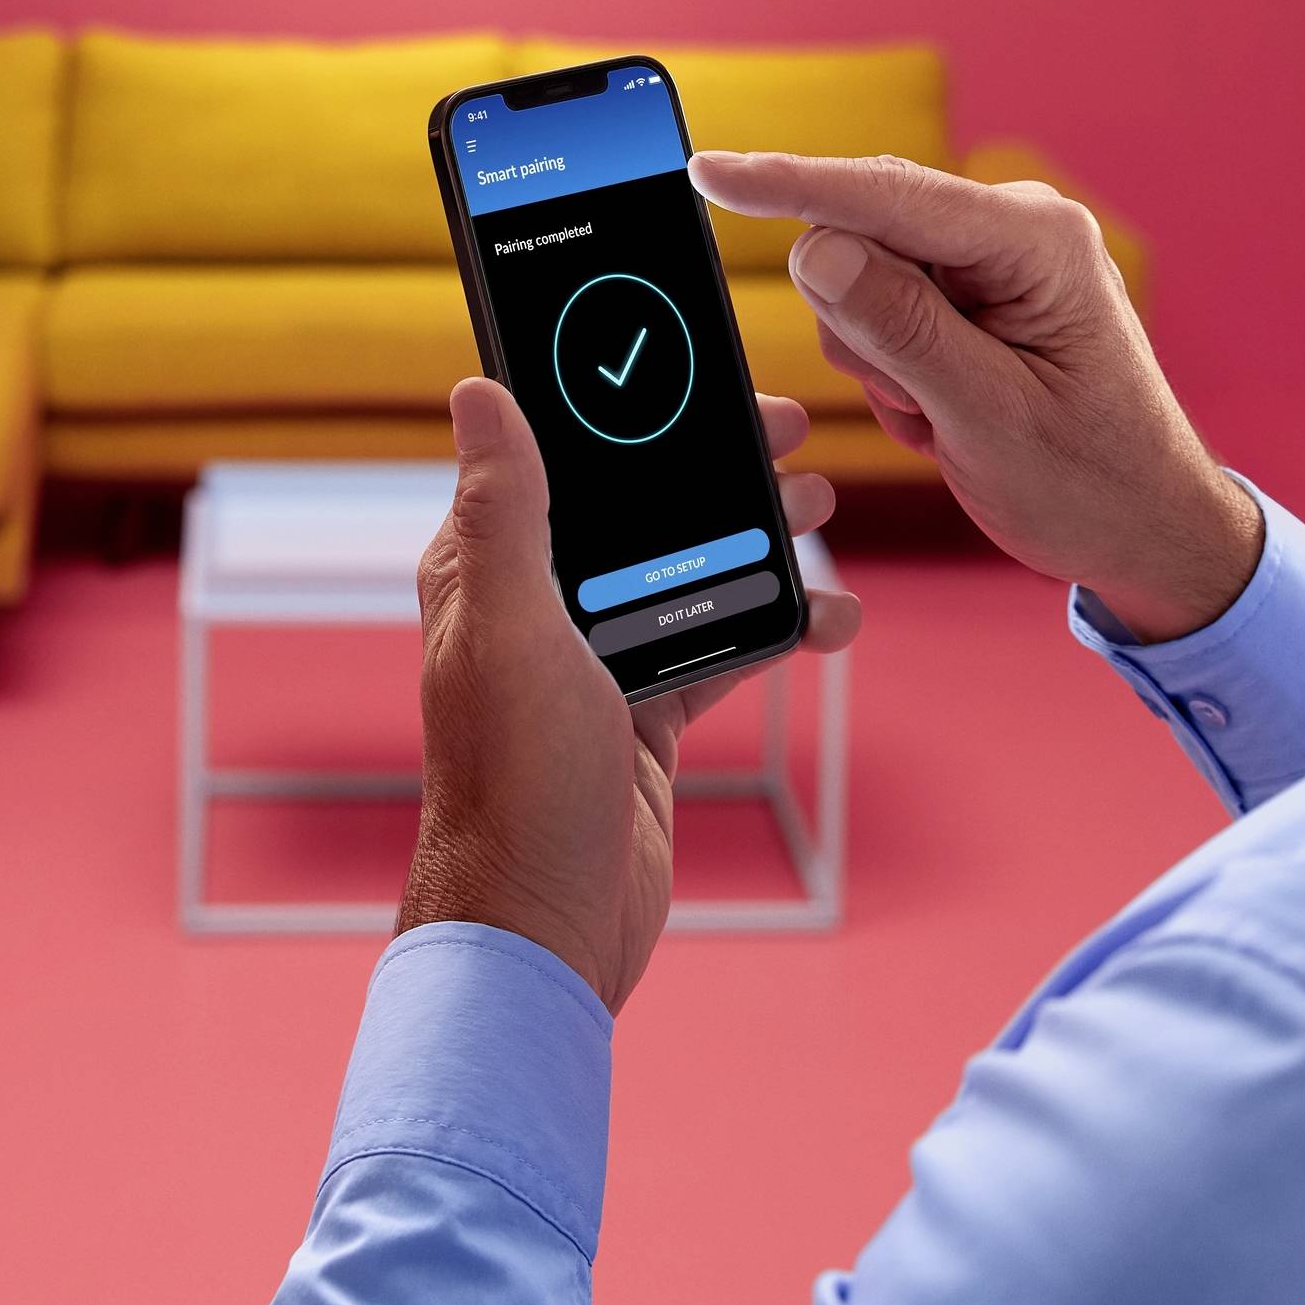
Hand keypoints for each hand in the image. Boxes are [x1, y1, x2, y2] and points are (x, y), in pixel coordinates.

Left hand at [400, 379, 863, 1012]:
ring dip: (754, 540)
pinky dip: (774, 627)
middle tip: (788, 434)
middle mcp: (536, 608)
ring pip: (686, 572)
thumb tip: (476, 391)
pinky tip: (829, 617)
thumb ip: (506, 512)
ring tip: (817, 509)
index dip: (624, 407)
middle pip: (636, 509)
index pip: (556, 457)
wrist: (544, 930)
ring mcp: (593, 664)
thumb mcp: (513, 628)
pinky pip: (717, 647)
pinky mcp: (640, 718)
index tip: (697, 374)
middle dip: (712, 468)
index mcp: (486, 571)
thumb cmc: (513, 786)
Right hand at [687, 150, 1261, 642]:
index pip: (887, 196)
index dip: (788, 184)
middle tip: (923, 408)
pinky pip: (880, 307)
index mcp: (1037, 241)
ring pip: (860, 277)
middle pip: (864, 235)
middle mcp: (1016, 228)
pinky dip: (894, 368)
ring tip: (945, 417)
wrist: (1146, 529)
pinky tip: (945, 411)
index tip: (707, 173)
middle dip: (863, 327)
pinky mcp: (973, 288)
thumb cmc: (1092, 485)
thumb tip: (816, 249)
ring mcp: (994, 257)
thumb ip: (901, 330)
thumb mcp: (987, 420)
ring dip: (881, 360)